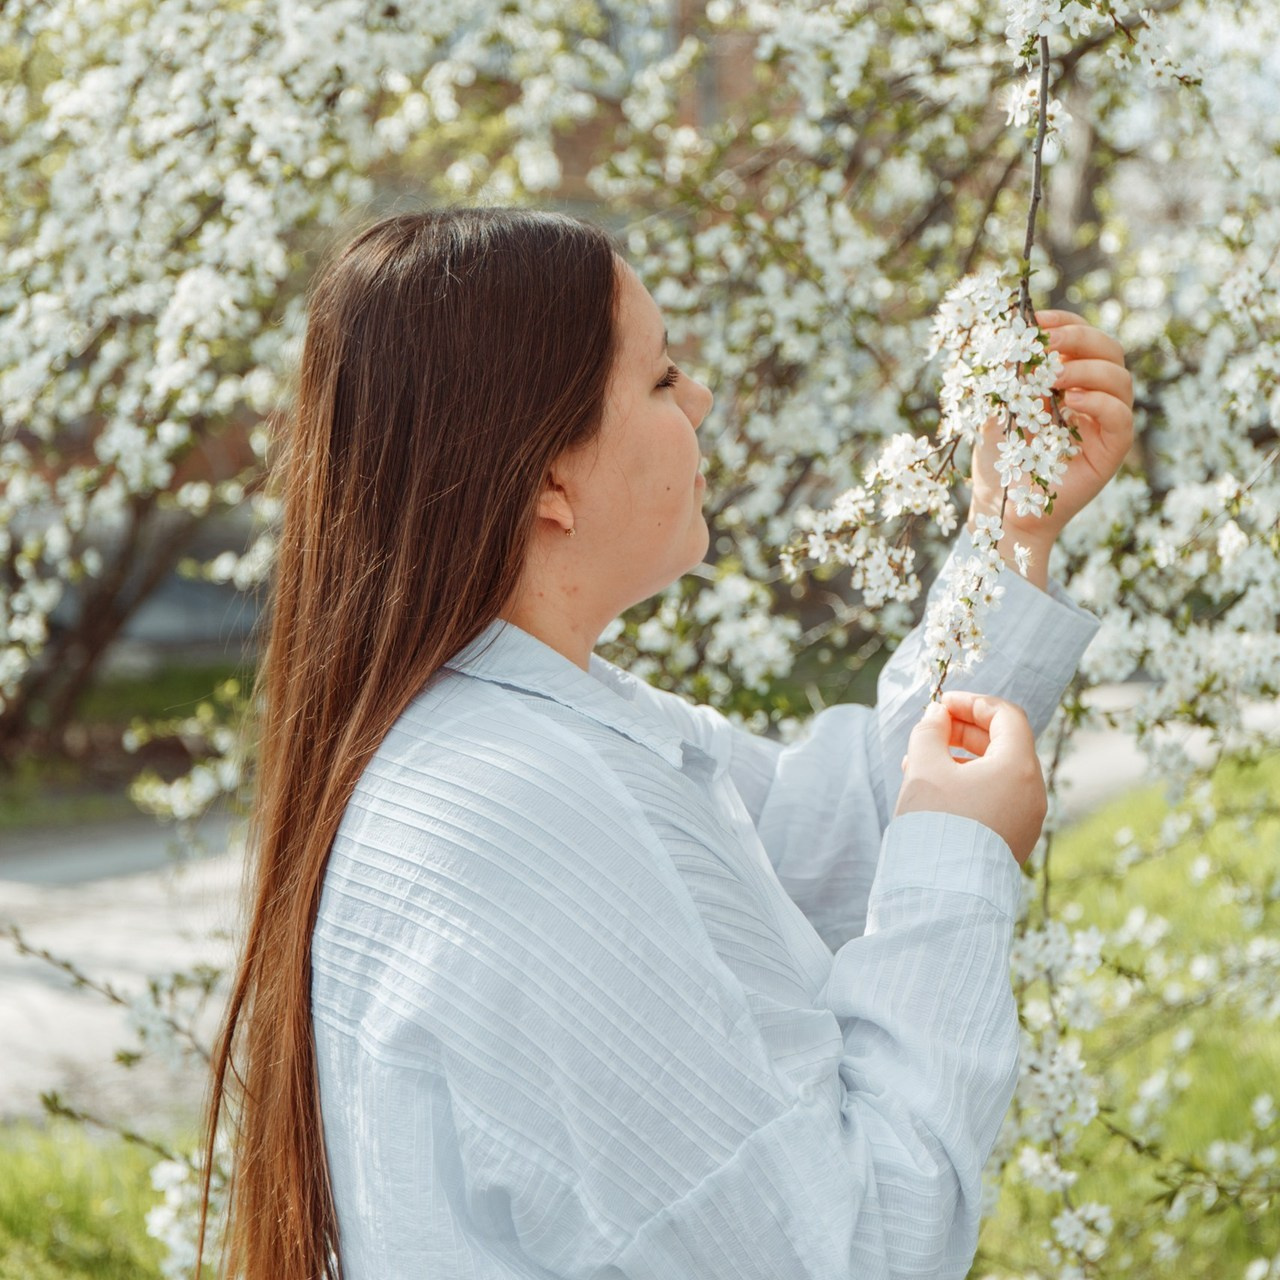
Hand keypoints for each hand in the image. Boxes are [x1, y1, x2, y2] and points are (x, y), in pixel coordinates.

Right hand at [895, 691, 1046, 864]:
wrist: (943, 890)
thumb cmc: (937, 822)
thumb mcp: (925, 766)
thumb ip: (929, 731)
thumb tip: (937, 717)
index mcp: (1019, 767)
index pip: (1006, 716)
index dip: (972, 703)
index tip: (941, 704)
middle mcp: (1032, 792)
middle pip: (1004, 744)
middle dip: (963, 731)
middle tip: (929, 730)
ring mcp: (1027, 819)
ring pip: (997, 773)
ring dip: (961, 759)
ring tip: (921, 763)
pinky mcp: (1014, 840)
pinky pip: (997, 799)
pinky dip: (970, 785)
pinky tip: (936, 791)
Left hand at [969, 309, 1134, 584]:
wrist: (1003, 508)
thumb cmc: (998, 459)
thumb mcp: (995, 409)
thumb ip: (1006, 376)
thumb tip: (1010, 338)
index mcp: (1067, 379)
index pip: (1079, 337)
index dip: (1062, 322)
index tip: (1034, 319)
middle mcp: (1092, 395)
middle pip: (1107, 350)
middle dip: (1078, 338)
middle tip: (1047, 343)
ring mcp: (1105, 421)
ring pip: (1120, 378)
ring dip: (1087, 369)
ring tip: (1054, 376)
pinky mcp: (1112, 448)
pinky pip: (1120, 416)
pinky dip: (1100, 402)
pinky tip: (1072, 403)